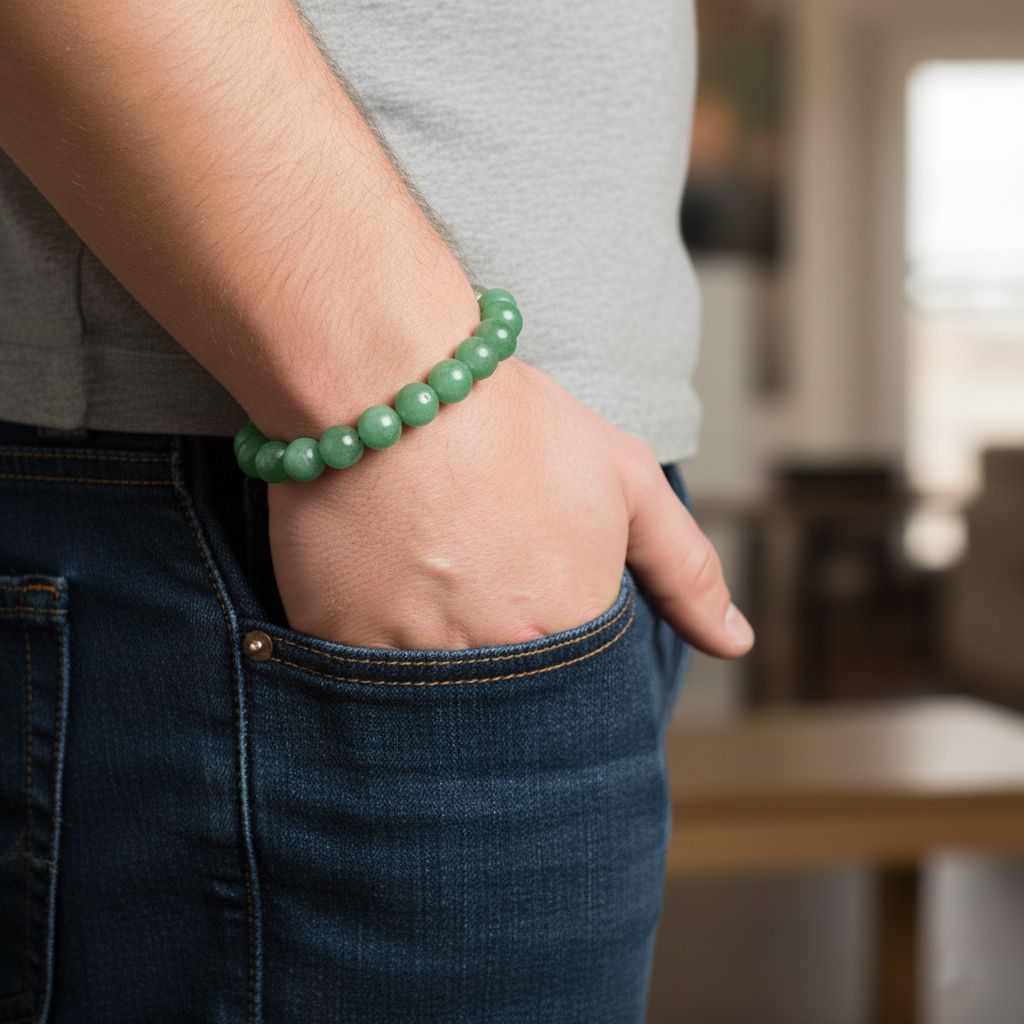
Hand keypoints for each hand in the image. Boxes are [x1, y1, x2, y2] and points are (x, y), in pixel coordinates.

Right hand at [266, 358, 754, 657]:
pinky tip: (383, 588)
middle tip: (475, 594)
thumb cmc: (511, 423)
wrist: (390, 380)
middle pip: (508, 707)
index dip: (558, 652)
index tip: (533, 613)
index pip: (583, 696)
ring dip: (439, 655)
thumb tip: (735, 643)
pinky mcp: (343, 645)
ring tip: (429, 585)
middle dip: (499, 659)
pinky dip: (378, 647)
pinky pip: (365, 681)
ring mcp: (415, 658)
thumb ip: (686, 570)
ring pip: (437, 700)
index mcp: (572, 627)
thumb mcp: (625, 482)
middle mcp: (498, 658)